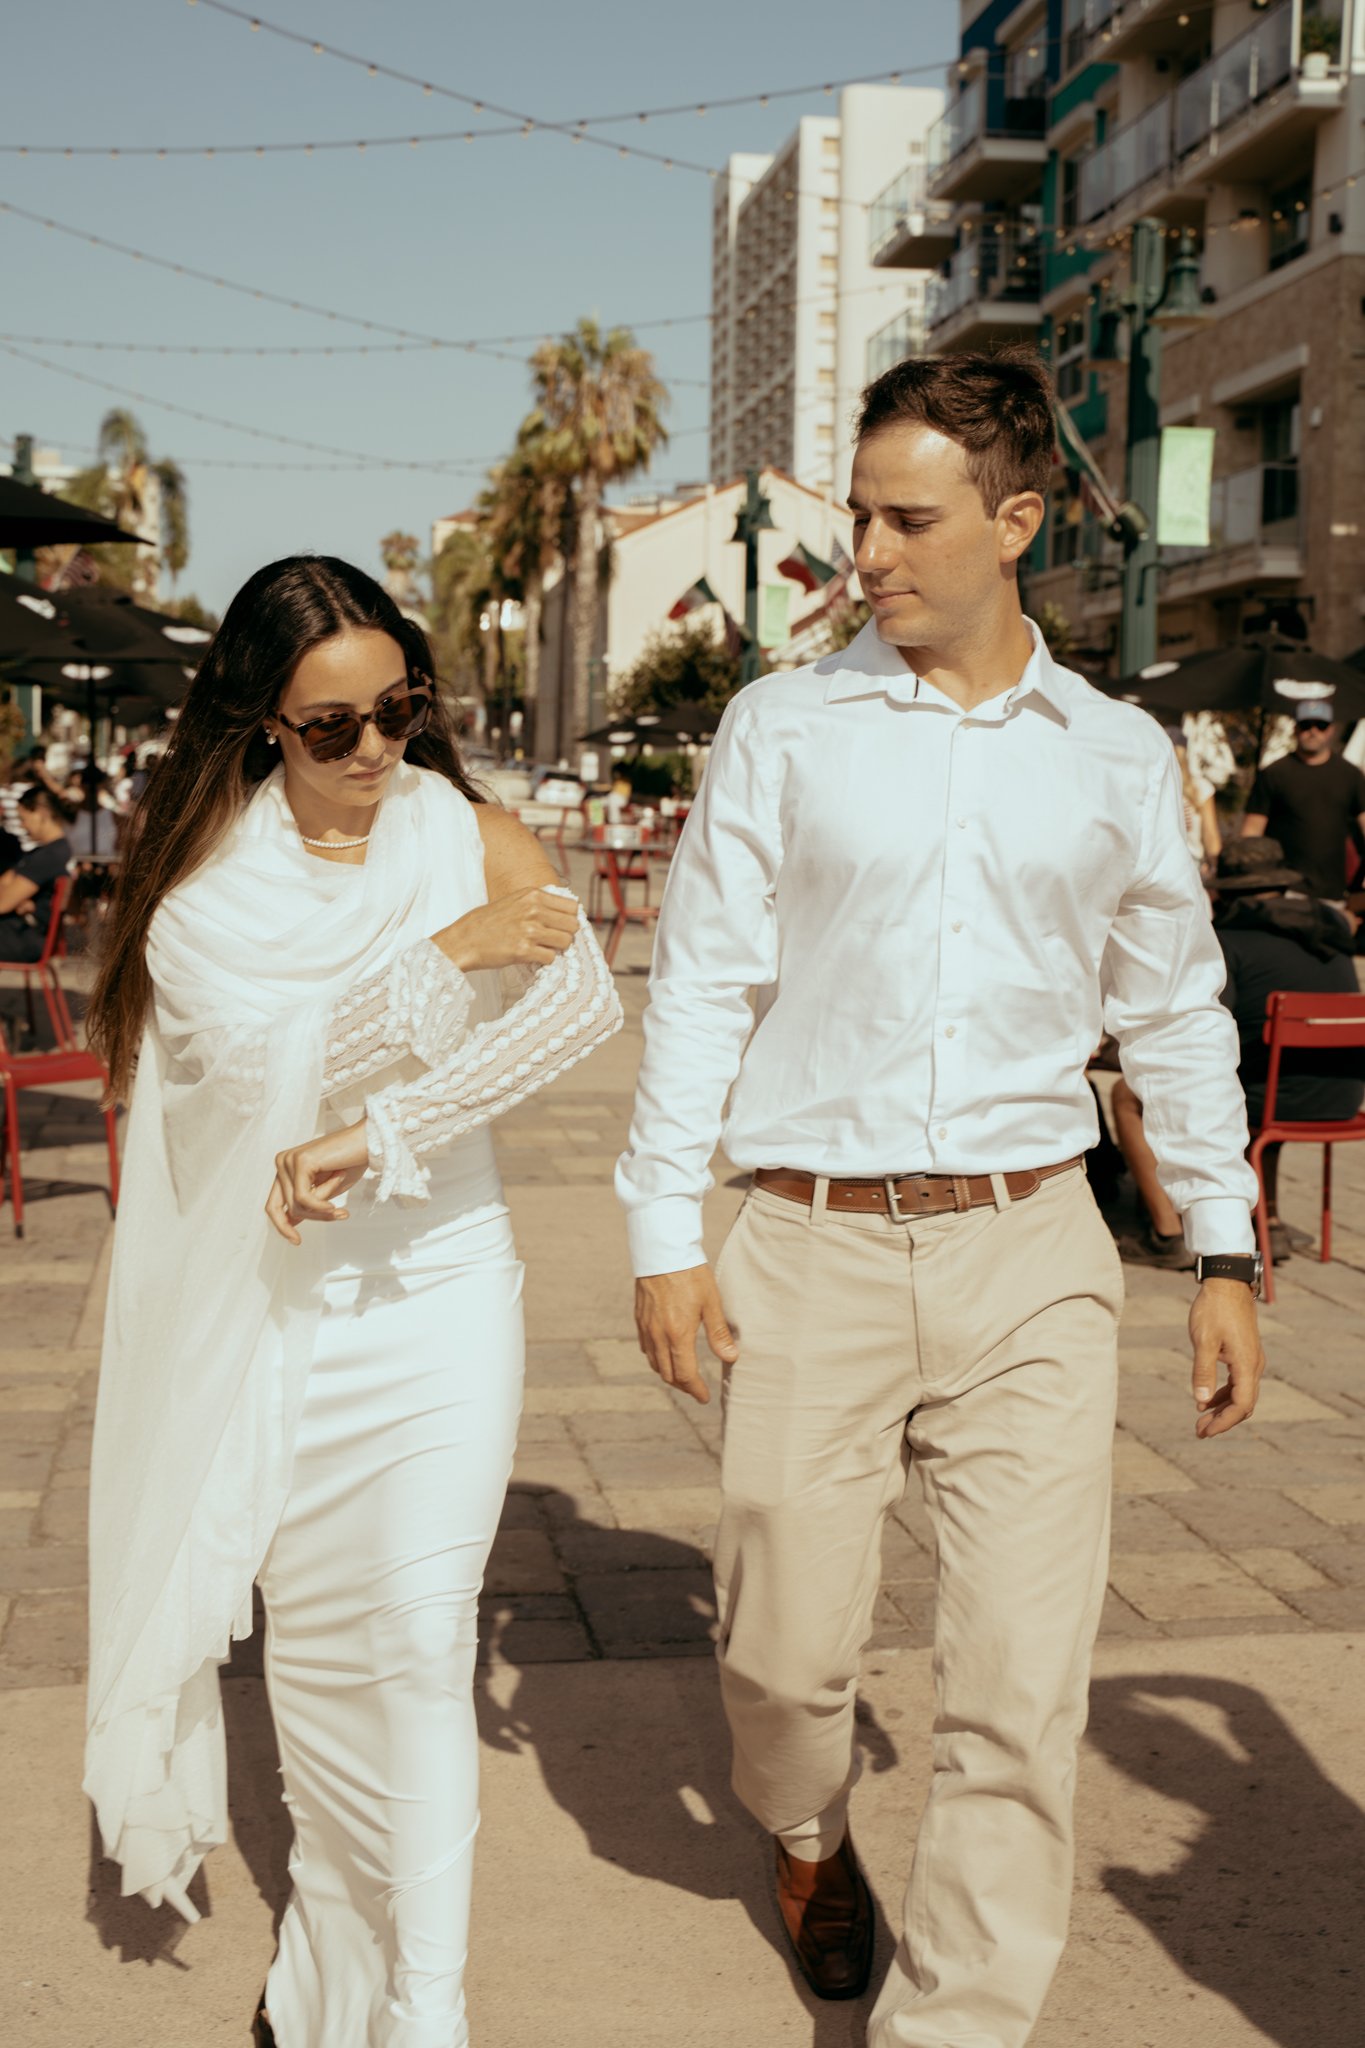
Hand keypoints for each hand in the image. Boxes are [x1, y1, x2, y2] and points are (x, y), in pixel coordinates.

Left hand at [267, 1121, 368, 1244]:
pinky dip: (321, 1206)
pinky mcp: (300, 1161)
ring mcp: (289, 1160)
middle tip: (338, 1216)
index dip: (282, 1226)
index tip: (297, 1241)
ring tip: (342, 1202)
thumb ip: (307, 1203)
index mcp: (286, 1169)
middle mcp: (283, 1162)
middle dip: (312, 1217)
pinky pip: (304, 1198)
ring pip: (296, 1205)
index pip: (274, 1205)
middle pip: (285, 1207)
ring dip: (322, 1210)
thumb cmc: (352, 1162)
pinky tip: (336, 1204)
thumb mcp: (326, 1191)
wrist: (369, 1142)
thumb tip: (289, 1222)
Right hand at [434, 887, 578, 972]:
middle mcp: (533, 910)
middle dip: (565, 934)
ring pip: (566, 942)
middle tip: (551, 940)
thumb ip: (537, 903)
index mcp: (532, 895)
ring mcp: (529, 930)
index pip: (572, 907)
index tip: (560, 926)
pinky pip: (551, 958)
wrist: (462, 940)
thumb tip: (565, 912)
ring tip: (540, 948)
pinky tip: (531, 957)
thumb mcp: (513, 901)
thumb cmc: (486, 922)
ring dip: (556, 948)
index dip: (569, 919)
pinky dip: (544, 960)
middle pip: (573, 925)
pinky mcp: (524, 950)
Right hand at [634, 1266, 737, 1405]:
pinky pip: (645, 1348)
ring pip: (654, 1363)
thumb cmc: (690, 1274)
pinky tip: (665, 1354)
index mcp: (677, 1335)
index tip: (704, 1397)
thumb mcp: (711, 1302)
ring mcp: (646, 1328)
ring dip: (668, 1374)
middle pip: (668, 1374)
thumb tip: (731, 1358)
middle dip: (682, 1386)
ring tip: (682, 1376)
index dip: (695, 1389)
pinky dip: (656, 1358)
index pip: (685, 1374)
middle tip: (696, 1389)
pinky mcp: (639, 1319)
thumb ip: (719, 1333)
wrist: (662, 1251)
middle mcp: (658, 1336)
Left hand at [1189, 1280, 1265, 1437]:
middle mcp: (1254, 1365)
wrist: (1227, 1282)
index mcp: (1247, 1364)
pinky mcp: (1245, 1353)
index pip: (1241, 1405)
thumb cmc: (1214, 1309)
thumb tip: (1202, 1400)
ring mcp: (1252, 1359)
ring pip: (1242, 1394)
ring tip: (1201, 1418)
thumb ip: (1203, 1371)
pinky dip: (1224, 1393)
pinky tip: (1206, 1398)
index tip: (1205, 1431)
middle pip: (1244, 1404)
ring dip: (1223, 1408)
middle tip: (1199, 1431)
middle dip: (1223, 1420)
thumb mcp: (1203, 1340)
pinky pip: (1239, 1381)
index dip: (1224, 1422)